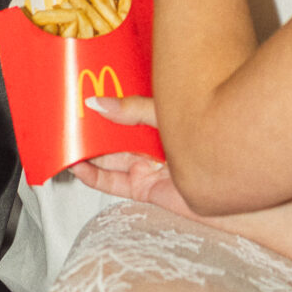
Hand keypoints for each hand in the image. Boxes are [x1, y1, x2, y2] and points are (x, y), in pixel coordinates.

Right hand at [76, 96, 196, 214]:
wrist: (226, 174)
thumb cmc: (206, 136)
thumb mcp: (163, 113)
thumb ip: (130, 110)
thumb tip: (97, 102)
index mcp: (158, 121)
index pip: (125, 113)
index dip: (104, 110)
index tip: (81, 103)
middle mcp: (151, 145)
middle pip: (114, 138)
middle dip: (91, 133)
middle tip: (67, 123)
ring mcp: (147, 167)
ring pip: (110, 160)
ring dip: (87, 154)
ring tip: (64, 144)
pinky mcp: (144, 188)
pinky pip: (113, 182)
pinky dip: (94, 176)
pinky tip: (78, 166)